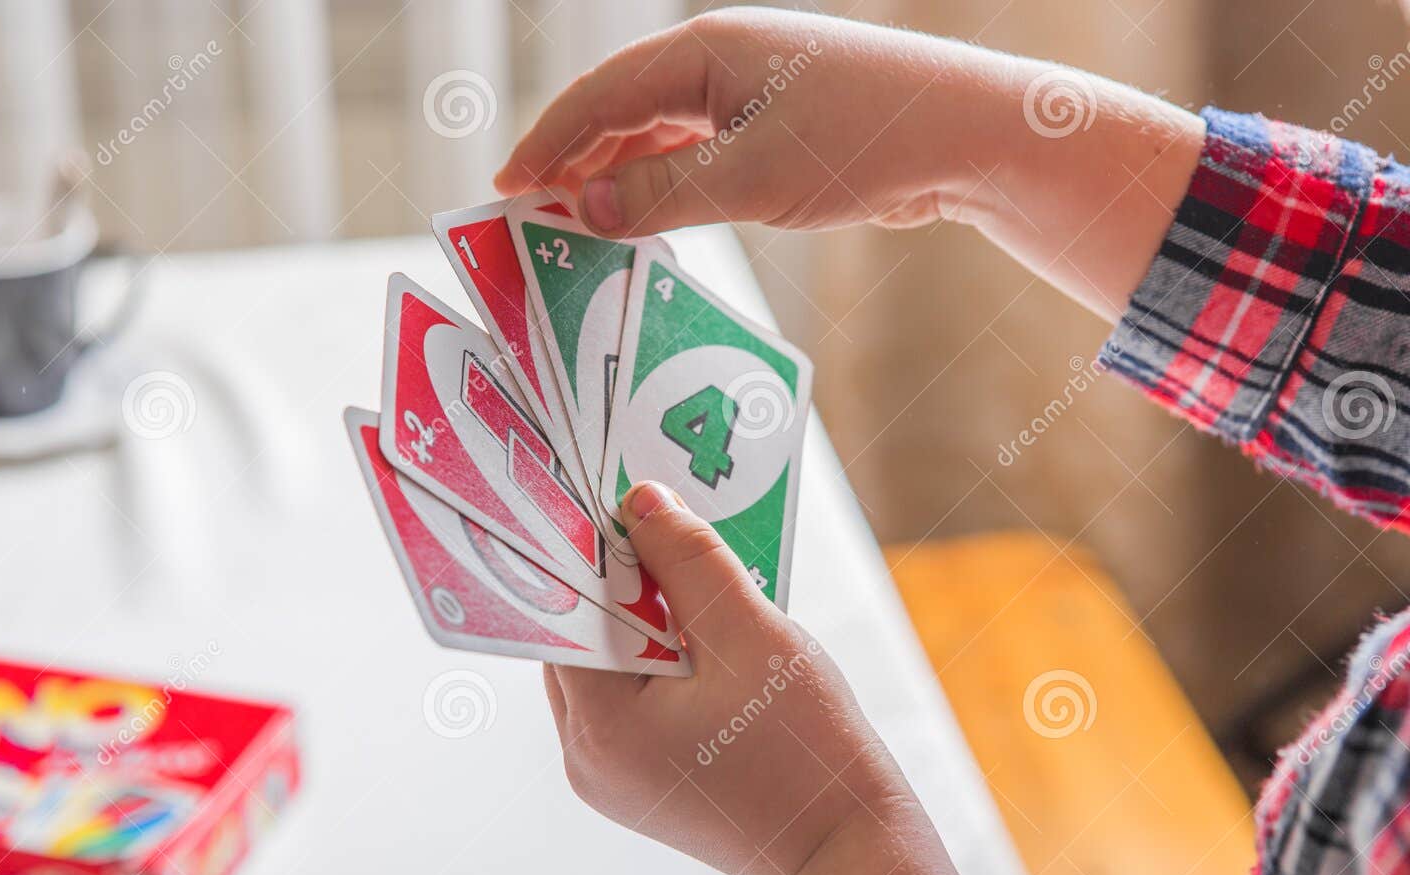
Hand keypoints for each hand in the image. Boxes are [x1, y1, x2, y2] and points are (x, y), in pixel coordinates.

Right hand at [497, 7, 1202, 319]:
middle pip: (621, 110)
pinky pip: (694, 152)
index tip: (505, 188)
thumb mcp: (753, 179)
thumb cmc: (866, 142)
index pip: (601, 95)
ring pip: (657, 134)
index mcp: (706, 50)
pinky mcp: (772, 125)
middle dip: (573, 163)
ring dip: (616, 179)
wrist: (966, 137)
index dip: (548, 142)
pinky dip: (661, 185)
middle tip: (527, 217)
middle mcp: (720, 59)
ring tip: (575, 228)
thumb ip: (661, 194)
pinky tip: (644, 220)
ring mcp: (746, 90)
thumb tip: (582, 209)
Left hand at [542, 482, 978, 874]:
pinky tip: (714, 646)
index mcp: (598, 727)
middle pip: (583, 641)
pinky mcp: (642, 787)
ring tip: (706, 595)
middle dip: (627, 586)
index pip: (564, 614)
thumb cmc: (808, 755)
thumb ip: (690, 563)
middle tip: (675, 537)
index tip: (621, 507)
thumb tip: (641, 501)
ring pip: (611, 670)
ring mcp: (611, 780)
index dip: (592, 555)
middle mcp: (586, 759)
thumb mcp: (751, 637)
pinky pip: (634, 703)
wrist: (850, 856)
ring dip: (649, 624)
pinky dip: (664, 665)